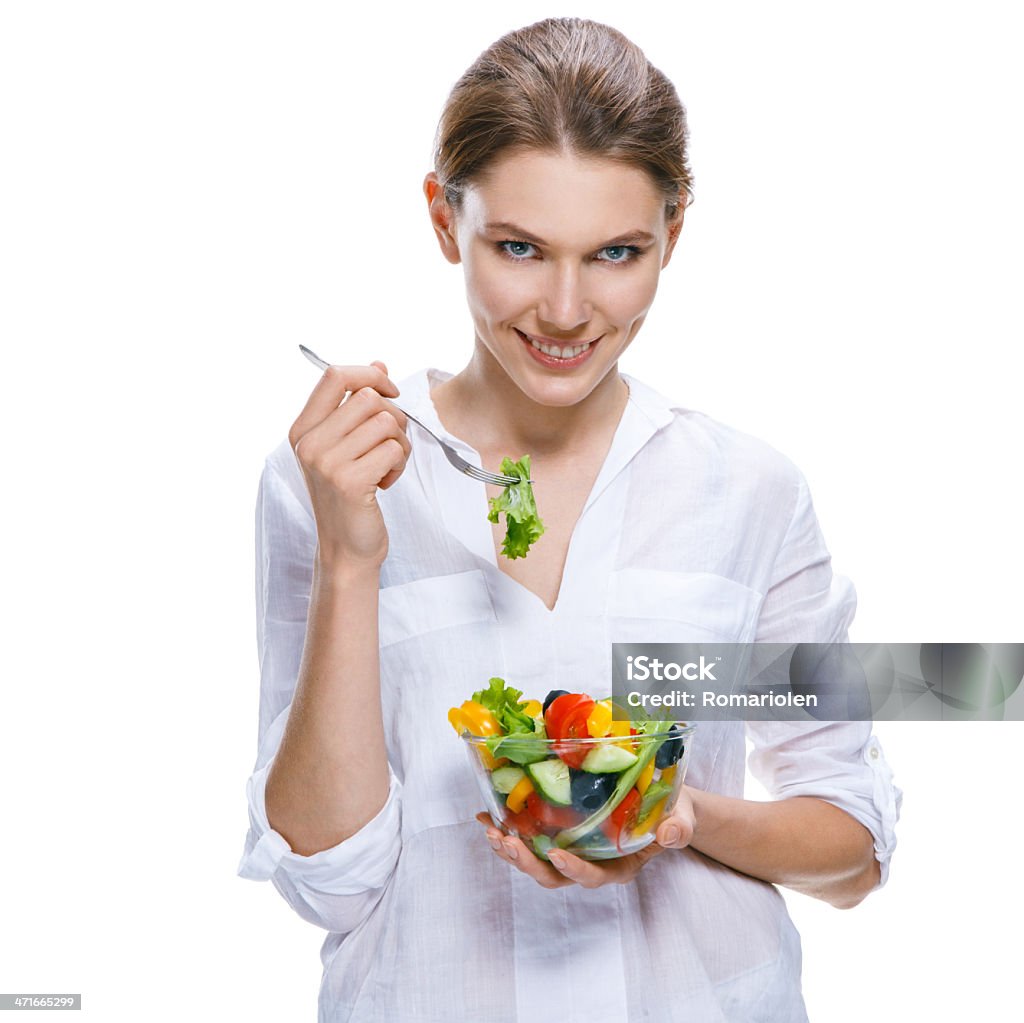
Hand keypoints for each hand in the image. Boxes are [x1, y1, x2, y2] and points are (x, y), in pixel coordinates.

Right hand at [288, 360, 410, 568]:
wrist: (345, 548)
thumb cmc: (349, 495)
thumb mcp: (344, 446)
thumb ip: (356, 405)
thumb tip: (379, 365)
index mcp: (302, 428)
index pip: (335, 375)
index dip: (370, 375)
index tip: (390, 391)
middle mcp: (309, 443)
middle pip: (368, 398)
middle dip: (393, 418)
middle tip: (387, 446)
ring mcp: (326, 462)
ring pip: (386, 423)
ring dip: (399, 444)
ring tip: (384, 467)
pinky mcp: (349, 481)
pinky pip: (394, 449)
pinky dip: (399, 465)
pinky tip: (383, 483)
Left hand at [476, 786, 696, 888]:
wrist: (663, 803)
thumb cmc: (672, 812)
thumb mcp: (681, 817)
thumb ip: (677, 829)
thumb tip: (671, 835)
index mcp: (619, 867)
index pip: (593, 877)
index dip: (574, 870)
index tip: (557, 855)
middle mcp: (591, 864)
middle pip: (554, 876)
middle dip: (528, 862)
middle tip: (506, 841)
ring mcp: (573, 852)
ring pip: (536, 862)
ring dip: (511, 849)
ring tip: (490, 830)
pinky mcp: (559, 835)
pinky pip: (530, 840)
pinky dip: (507, 831)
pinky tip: (488, 817)